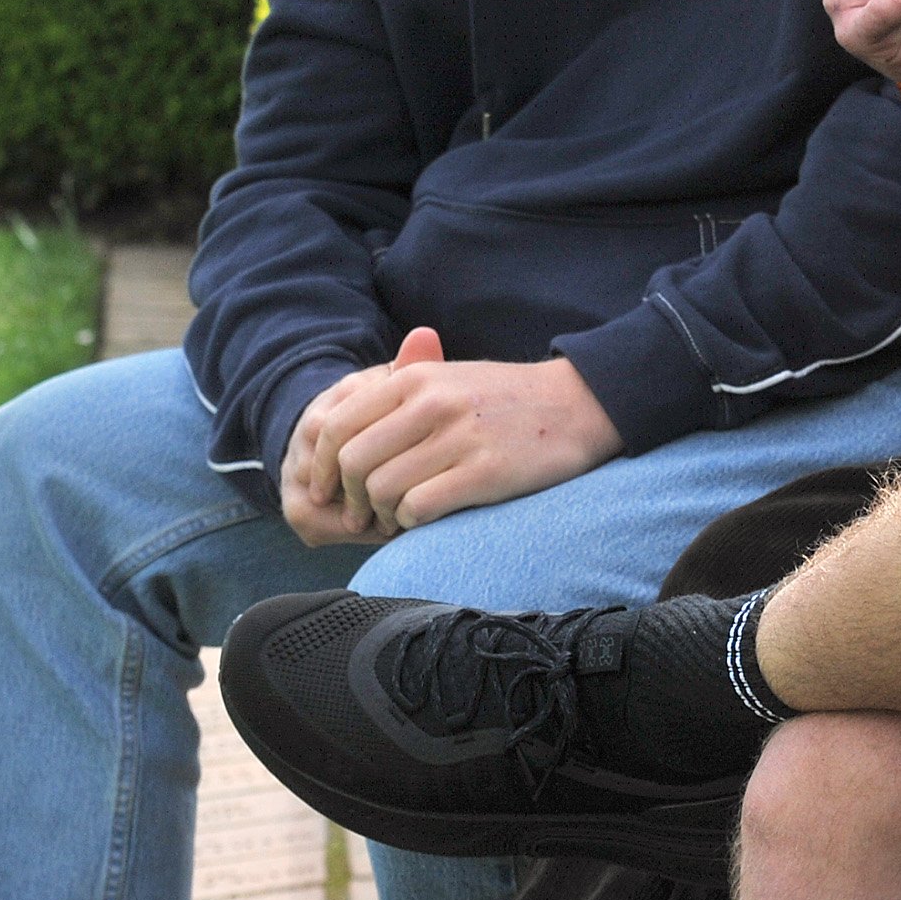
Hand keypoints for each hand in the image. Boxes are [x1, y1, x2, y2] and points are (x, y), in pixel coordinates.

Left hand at [283, 327, 622, 538]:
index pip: (337, 426)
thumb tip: (332, 435)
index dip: (320, 466)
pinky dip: (411, 522)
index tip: (326, 490)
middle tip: (361, 515)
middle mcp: (432, 403)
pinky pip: (418, 508)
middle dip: (349, 498)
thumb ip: (396, 395)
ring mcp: (459, 437)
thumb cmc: (507, 398)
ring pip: (381, 489)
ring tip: (396, 518)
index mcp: (416, 377)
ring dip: (382, 514)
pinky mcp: (484, 472)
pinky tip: (426, 518)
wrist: (580, 404)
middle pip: (352, 463)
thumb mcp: (449, 377)